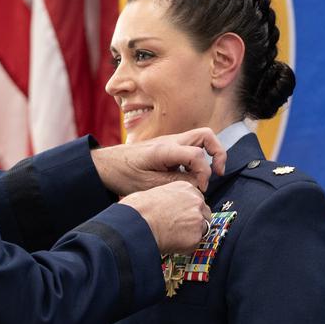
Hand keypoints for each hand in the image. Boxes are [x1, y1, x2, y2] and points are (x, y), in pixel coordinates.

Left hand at [90, 127, 226, 195]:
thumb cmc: (123, 174)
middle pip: (206, 135)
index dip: (204, 173)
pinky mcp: (168, 147)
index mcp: (165, 149)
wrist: (106, 165)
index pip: (197, 154)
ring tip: (205, 176)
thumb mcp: (149, 185)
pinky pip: (191, 147)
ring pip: (200, 139)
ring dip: (209, 155)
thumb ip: (177, 183)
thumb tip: (199, 183)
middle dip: (218, 153)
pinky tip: (190, 176)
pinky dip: (197, 160)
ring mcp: (170, 141)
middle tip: (218, 173)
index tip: (200, 188)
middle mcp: (170, 141)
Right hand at [119, 181, 211, 254]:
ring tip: (173, 235)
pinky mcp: (195, 237)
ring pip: (202, 229)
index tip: (183, 215)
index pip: (197, 199)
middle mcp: (196, 202)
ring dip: (191, 233)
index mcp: (186, 188)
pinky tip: (171, 242)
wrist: (136, 223)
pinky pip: (194, 244)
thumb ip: (171, 198)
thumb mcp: (156, 192)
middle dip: (194, 221)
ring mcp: (197, 219)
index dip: (189, 209)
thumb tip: (170, 206)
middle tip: (179, 227)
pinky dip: (185, 246)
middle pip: (204, 213)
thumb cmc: (139, 208)